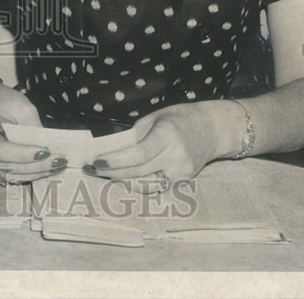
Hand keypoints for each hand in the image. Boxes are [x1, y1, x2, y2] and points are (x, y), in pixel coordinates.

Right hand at [0, 85, 65, 182]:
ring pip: (11, 175)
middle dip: (37, 166)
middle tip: (60, 161)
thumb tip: (50, 149)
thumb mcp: (21, 106)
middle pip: (8, 166)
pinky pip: (9, 176)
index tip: (46, 151)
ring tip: (58, 166)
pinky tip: (46, 169)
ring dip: (36, 173)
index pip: (1, 150)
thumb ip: (33, 127)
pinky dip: (29, 173)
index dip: (24, 155)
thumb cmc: (2, 102)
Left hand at [86, 102, 223, 191]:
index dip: (115, 161)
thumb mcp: (155, 117)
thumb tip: (111, 149)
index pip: (138, 154)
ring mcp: (182, 172)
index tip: (96, 161)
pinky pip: (156, 186)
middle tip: (90, 169)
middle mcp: (176, 157)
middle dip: (111, 172)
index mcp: (168, 135)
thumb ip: (135, 135)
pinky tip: (125, 178)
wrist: (212, 129)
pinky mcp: (184, 182)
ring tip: (104, 174)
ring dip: (122, 181)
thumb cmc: (179, 118)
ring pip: (145, 184)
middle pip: (138, 171)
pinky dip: (138, 183)